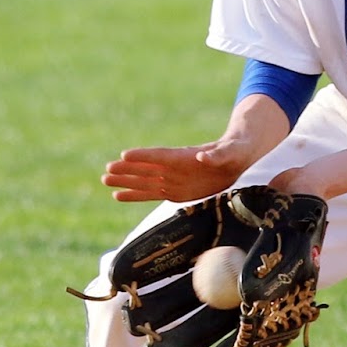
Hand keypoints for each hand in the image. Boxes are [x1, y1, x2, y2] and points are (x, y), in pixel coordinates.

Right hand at [103, 141, 251, 202]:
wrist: (242, 158)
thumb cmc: (238, 150)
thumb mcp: (233, 151)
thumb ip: (218, 155)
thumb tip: (202, 157)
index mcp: (186, 156)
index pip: (161, 155)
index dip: (144, 156)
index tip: (124, 155)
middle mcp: (175, 167)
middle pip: (146, 168)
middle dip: (127, 170)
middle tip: (106, 171)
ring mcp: (174, 179)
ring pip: (144, 181)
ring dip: (126, 182)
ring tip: (105, 180)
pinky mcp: (177, 191)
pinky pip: (151, 194)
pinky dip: (135, 195)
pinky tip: (118, 196)